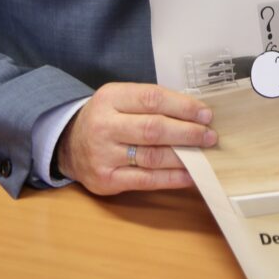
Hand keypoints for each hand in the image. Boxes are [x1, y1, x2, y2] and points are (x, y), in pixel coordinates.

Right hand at [56, 82, 216, 194]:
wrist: (68, 143)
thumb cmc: (106, 117)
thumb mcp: (120, 98)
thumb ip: (151, 102)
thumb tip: (194, 112)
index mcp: (110, 98)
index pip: (153, 98)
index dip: (183, 106)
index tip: (206, 114)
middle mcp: (104, 125)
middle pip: (154, 128)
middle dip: (188, 132)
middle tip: (210, 136)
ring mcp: (103, 155)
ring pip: (152, 156)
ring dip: (184, 156)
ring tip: (203, 154)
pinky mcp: (106, 180)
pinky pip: (146, 180)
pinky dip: (172, 178)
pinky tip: (190, 175)